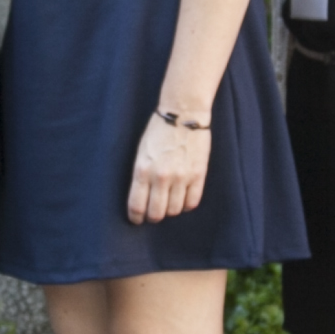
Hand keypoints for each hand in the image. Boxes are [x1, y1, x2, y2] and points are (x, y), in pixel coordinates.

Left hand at [127, 111, 211, 225]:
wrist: (184, 113)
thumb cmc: (158, 131)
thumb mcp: (141, 152)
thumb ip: (140, 176)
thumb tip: (142, 199)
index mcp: (142, 170)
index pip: (137, 206)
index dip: (136, 218)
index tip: (137, 220)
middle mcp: (161, 177)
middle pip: (156, 214)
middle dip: (152, 217)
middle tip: (153, 214)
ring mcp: (181, 177)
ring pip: (174, 210)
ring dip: (170, 210)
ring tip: (168, 202)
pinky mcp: (198, 175)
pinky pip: (192, 202)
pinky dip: (186, 204)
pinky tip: (182, 198)